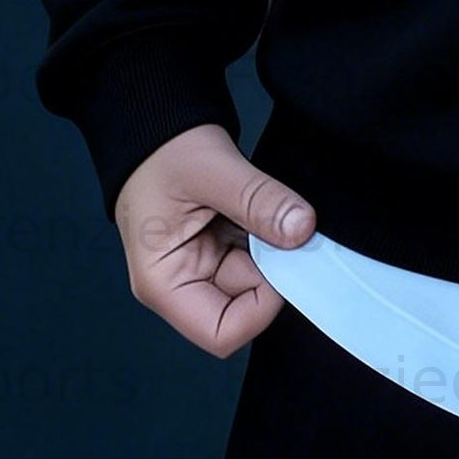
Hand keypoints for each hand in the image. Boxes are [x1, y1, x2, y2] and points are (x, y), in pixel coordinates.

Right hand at [112, 124, 316, 355]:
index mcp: (164, 283)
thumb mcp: (213, 171)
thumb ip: (259, 202)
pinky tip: (268, 208)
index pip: (222, 333)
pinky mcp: (220, 248)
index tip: (283, 259)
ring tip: (272, 209)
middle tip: (288, 225)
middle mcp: (183, 284)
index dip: (261, 307)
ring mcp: (204, 266)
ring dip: (276, 249)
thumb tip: (302, 230)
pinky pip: (259, 255)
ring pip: (258, 279)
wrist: (156, 126)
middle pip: (245, 305)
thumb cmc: (164, 152)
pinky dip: (272, 236)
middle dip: (274, 269)